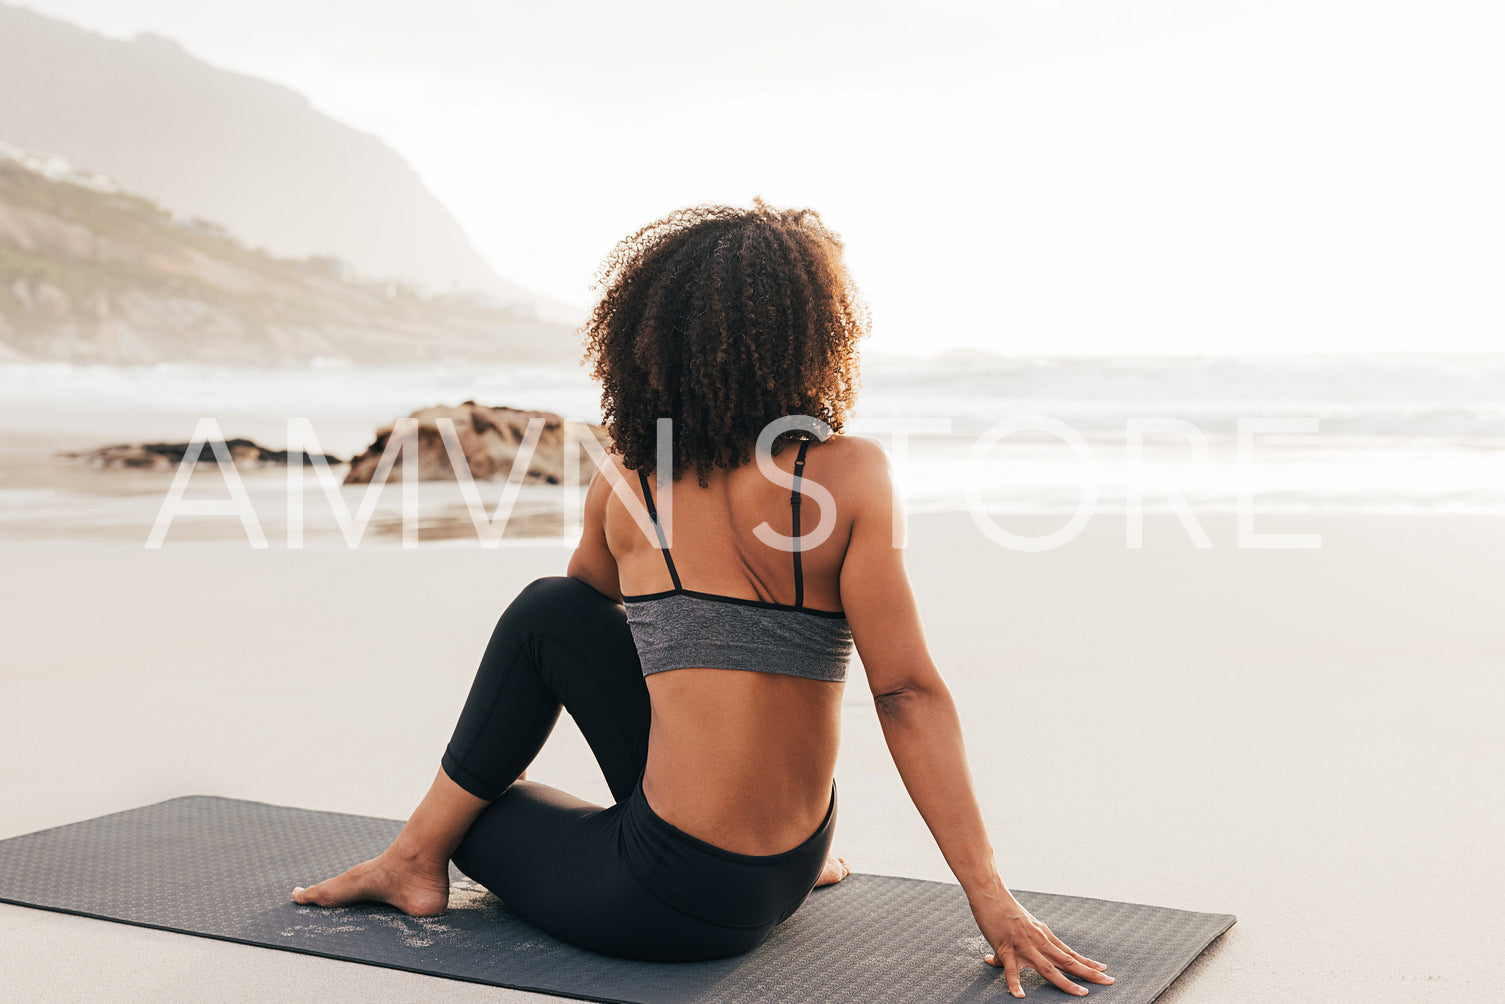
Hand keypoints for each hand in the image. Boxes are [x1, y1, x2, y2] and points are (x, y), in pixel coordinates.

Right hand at [971, 892, 1113, 997]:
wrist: (990, 893)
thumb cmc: (1002, 910)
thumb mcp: (1013, 929)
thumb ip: (1008, 948)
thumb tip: (992, 961)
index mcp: (1043, 935)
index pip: (1069, 952)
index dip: (1087, 962)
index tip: (1103, 969)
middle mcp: (1039, 941)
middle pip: (1067, 961)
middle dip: (1089, 973)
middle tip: (1109, 981)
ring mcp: (1024, 945)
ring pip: (1048, 968)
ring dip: (1066, 982)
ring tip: (1081, 994)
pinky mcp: (1006, 947)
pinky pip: (1010, 969)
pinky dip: (1015, 983)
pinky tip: (1020, 995)